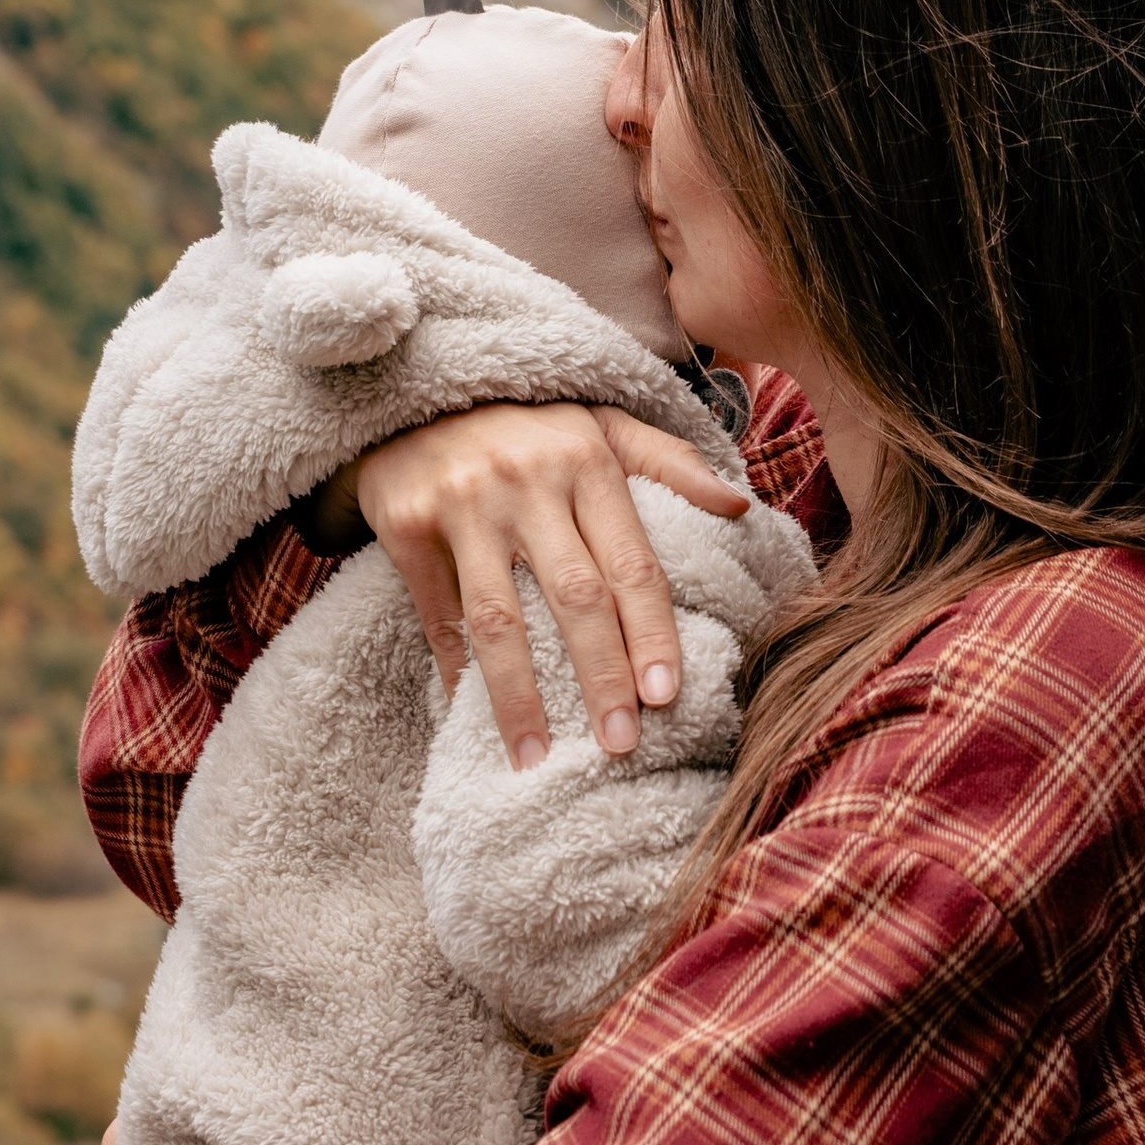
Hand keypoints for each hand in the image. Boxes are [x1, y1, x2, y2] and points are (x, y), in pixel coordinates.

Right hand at [348, 402, 749, 766]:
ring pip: (500, 619)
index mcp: (587, 461)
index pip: (632, 561)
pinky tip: (472, 713)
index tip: (666, 696)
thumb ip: (671, 463)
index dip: (651, 633)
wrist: (417, 387)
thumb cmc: (527, 422)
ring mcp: (463, 503)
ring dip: (521, 697)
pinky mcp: (404, 522)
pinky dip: (456, 669)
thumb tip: (741, 505)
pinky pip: (438, 614)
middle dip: (601, 676)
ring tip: (536, 757)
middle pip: (574, 597)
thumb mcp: (602, 423)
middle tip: (619, 744)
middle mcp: (527, 482)